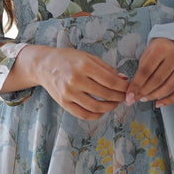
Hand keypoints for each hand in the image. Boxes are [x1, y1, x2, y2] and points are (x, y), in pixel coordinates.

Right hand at [6, 45, 128, 119]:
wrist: (43, 65)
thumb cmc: (68, 59)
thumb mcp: (87, 57)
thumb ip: (106, 68)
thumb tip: (124, 80)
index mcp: (84, 65)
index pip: (111, 81)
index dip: (124, 88)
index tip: (129, 89)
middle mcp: (76, 80)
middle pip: (106, 94)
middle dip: (119, 97)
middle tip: (124, 97)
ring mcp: (69, 93)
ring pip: (96, 107)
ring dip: (110, 107)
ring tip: (115, 104)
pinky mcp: (63, 103)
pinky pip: (83, 114)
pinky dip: (96, 115)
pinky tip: (102, 111)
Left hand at [126, 38, 173, 107]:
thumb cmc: (161, 47)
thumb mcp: (149, 52)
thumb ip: (143, 69)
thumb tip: (134, 90)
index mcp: (162, 49)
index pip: (146, 71)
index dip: (136, 85)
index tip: (128, 96)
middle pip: (157, 80)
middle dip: (143, 93)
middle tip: (133, 99)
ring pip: (168, 87)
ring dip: (154, 96)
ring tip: (144, 99)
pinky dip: (169, 100)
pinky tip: (158, 103)